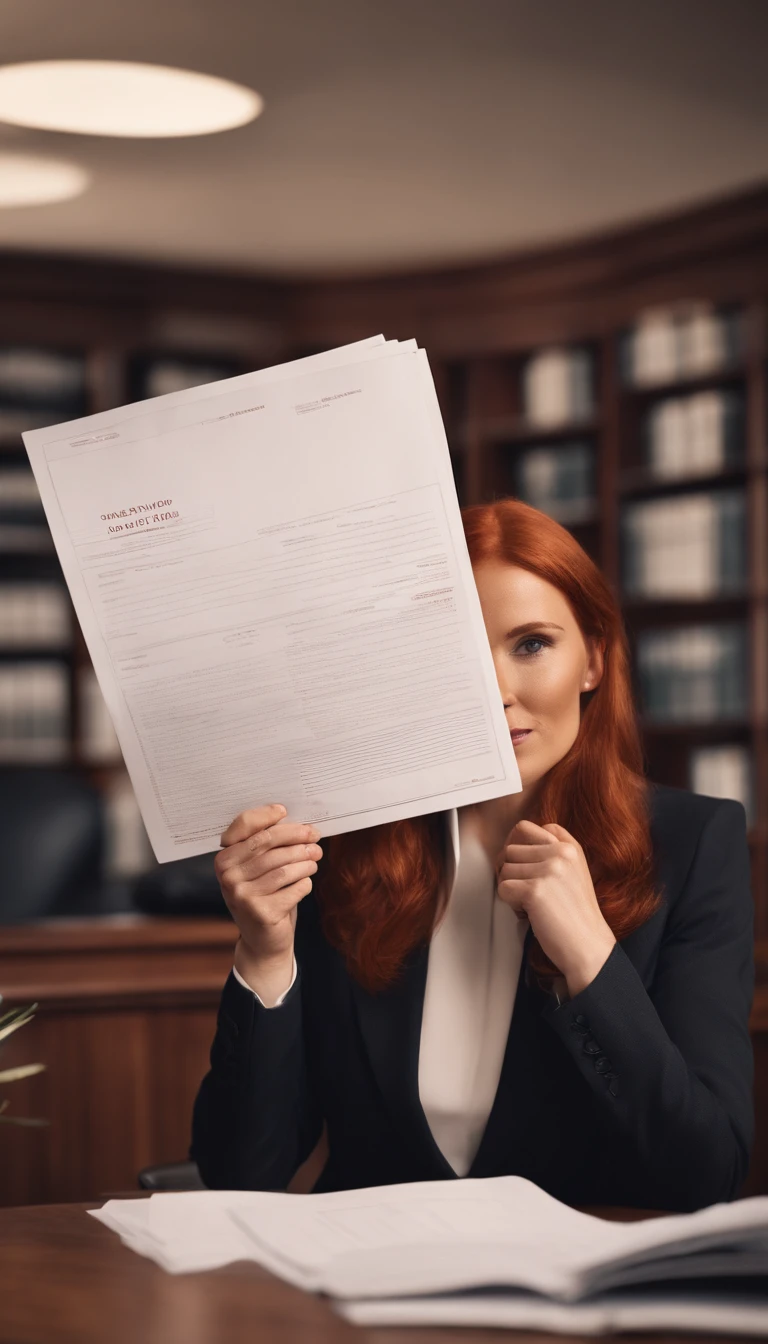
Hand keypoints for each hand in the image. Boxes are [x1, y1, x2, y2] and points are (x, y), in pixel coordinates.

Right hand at [215, 803, 322, 964]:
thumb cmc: (264, 896)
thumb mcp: (257, 869)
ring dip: (306, 861)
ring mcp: (242, 894)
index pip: (245, 825)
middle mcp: (228, 875)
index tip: (285, 811)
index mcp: (224, 858)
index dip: (267, 815)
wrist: (262, 941)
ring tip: (314, 861)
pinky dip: (305, 883)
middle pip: (269, 842)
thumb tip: (291, 818)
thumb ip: (266, 844)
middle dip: (297, 836)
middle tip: (315, 837)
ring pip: (285, 866)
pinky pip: (295, 887)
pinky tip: (304, 883)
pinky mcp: (260, 912)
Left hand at [495, 820, 615, 995]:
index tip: (522, 865)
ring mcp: (548, 870)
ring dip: (511, 889)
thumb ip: (552, 854)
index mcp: (570, 847)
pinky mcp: (535, 890)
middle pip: (511, 848)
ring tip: (532, 904)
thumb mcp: (573, 873)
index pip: (528, 828)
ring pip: (504, 869)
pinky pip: (503, 889)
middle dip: (513, 871)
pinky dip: (510, 904)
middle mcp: (560, 853)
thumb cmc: (577, 916)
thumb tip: (514, 846)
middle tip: (527, 891)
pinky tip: (530, 913)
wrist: (588, 947)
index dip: (518, 847)